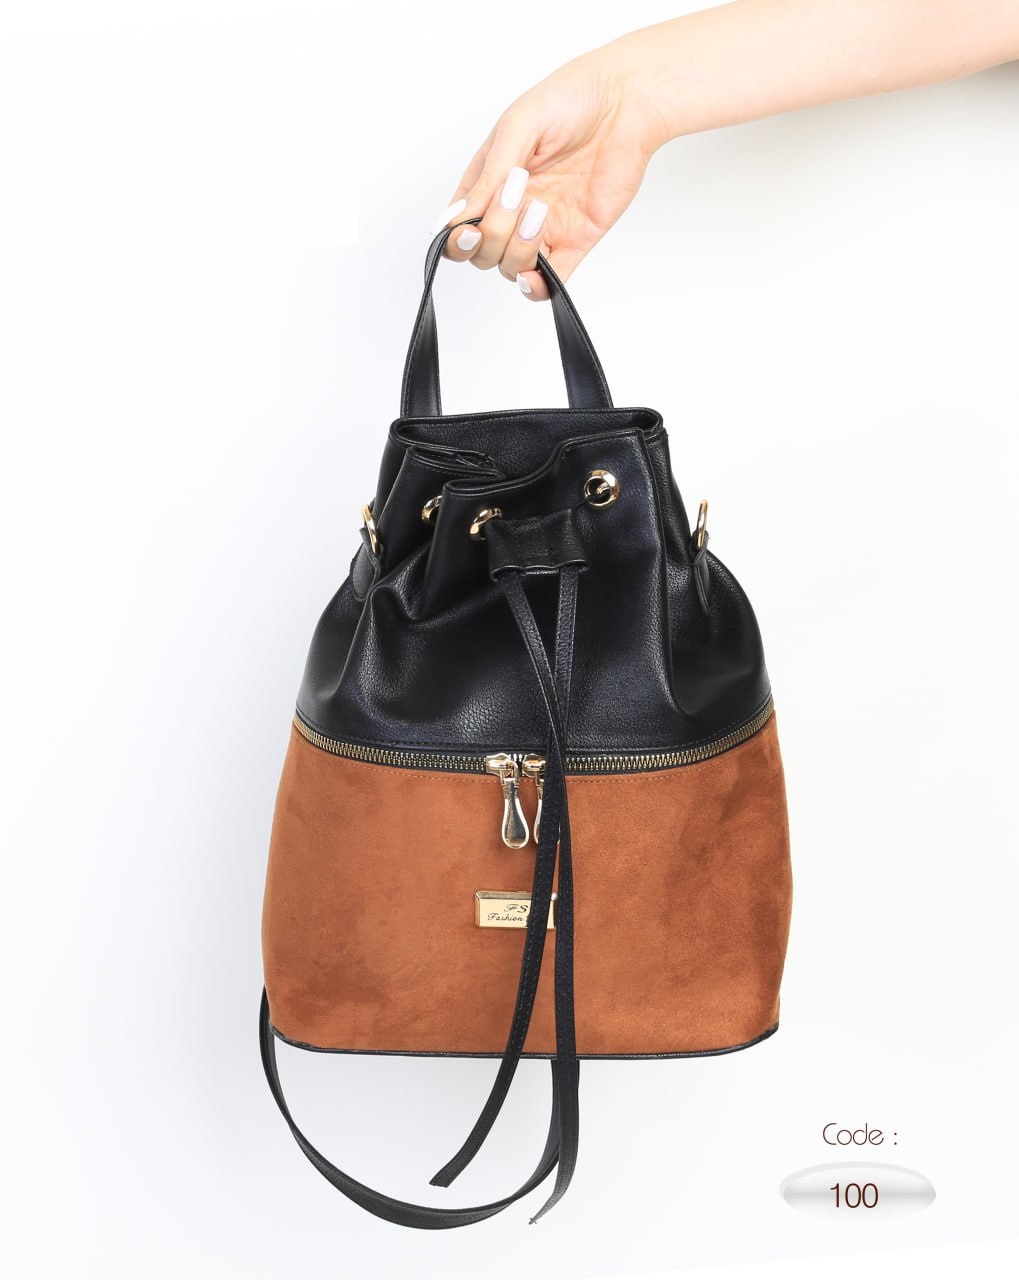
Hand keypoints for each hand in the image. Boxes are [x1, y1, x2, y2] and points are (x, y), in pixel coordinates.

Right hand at [434, 42, 668, 300]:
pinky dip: (537, 288)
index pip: (457, 228)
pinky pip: (550, 281)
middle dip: (493, 236)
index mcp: (489, 182)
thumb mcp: (518, 127)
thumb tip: (457, 218)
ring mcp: (542, 228)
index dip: (458, 238)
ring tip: (541, 211)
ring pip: (511, 267)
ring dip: (519, 249)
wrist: (625, 102)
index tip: (471, 227)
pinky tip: (535, 276)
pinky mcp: (574, 241)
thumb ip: (489, 175)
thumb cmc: (570, 100)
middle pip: (483, 253)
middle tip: (518, 197)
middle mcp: (512, 209)